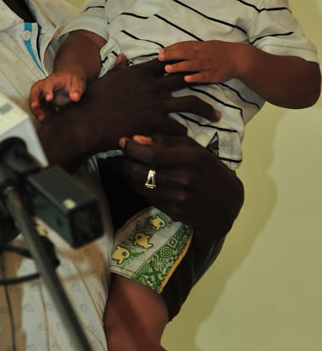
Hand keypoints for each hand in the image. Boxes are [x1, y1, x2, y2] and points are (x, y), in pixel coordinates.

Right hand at [29, 71, 87, 121]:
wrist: (70, 80)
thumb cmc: (72, 80)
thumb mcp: (78, 83)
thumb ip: (77, 90)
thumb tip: (75, 97)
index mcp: (53, 79)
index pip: (48, 83)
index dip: (47, 91)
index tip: (49, 99)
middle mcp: (44, 85)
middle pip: (35, 90)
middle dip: (34, 99)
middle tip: (36, 107)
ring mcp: (42, 93)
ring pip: (33, 99)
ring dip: (35, 109)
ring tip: (41, 118)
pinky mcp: (42, 100)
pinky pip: (35, 106)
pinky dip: (37, 112)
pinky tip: (43, 119)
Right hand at [81, 58, 219, 149]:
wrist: (88, 122)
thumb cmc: (93, 99)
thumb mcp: (106, 78)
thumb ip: (118, 69)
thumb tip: (121, 57)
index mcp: (140, 73)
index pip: (167, 62)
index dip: (180, 61)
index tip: (190, 63)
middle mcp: (153, 86)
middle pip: (186, 79)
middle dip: (202, 79)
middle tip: (214, 83)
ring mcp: (156, 105)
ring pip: (191, 103)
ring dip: (205, 109)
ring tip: (216, 115)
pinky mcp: (155, 124)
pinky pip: (177, 127)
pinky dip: (183, 131)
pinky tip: (187, 135)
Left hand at [117, 133, 243, 236]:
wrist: (227, 204)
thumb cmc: (209, 170)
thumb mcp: (195, 150)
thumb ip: (168, 142)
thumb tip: (138, 138)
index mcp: (192, 158)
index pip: (152, 154)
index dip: (133, 149)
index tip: (124, 142)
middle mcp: (186, 178)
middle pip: (143, 171)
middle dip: (126, 162)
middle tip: (123, 156)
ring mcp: (181, 197)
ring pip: (142, 186)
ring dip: (131, 177)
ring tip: (130, 168)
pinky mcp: (176, 212)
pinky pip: (150, 199)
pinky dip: (143, 189)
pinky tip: (144, 182)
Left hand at [159, 40, 244, 82]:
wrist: (239, 58)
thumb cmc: (220, 51)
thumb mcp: (205, 45)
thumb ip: (190, 48)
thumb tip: (174, 49)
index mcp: (200, 46)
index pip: (183, 46)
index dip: (172, 48)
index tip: (160, 52)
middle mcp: (202, 54)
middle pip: (185, 54)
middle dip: (172, 55)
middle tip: (160, 58)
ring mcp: (208, 65)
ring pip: (192, 65)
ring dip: (180, 66)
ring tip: (168, 68)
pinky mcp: (214, 75)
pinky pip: (204, 76)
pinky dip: (195, 77)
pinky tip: (186, 79)